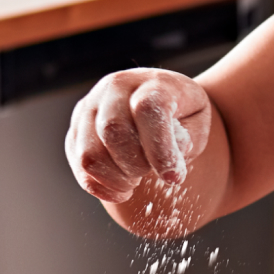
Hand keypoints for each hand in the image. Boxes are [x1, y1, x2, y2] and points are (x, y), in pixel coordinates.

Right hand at [65, 68, 213, 203]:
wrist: (159, 102)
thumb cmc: (182, 115)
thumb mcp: (197, 123)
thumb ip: (187, 139)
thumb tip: (168, 159)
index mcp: (151, 82)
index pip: (147, 110)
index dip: (160, 149)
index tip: (173, 177)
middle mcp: (115, 88)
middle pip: (113, 131)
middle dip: (135, 166)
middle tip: (150, 174)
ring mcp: (90, 107)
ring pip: (89, 153)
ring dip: (115, 179)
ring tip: (133, 183)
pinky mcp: (76, 129)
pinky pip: (77, 164)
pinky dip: (98, 186)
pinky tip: (119, 191)